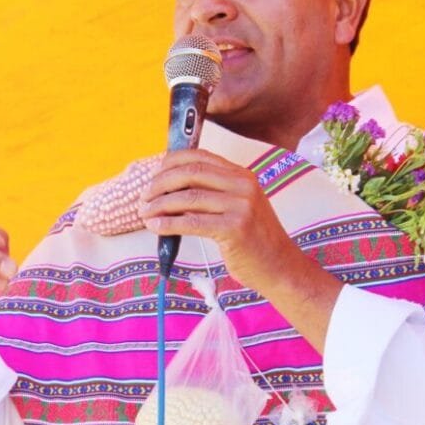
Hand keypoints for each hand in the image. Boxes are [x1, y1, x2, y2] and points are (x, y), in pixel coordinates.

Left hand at [138, 149, 303, 291]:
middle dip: (160, 184)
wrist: (280, 267)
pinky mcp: (235, 228)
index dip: (170, 163)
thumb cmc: (253, 241)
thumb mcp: (239, 207)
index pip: (199, 157)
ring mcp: (241, 206)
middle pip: (190, 173)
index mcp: (242, 175)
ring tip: (145, 213)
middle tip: (143, 197)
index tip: (153, 174)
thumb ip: (214, 193)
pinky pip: (192, 222)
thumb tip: (171, 188)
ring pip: (188, 197)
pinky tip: (155, 227)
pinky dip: (168, 223)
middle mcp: (243, 185)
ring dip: (159, 205)